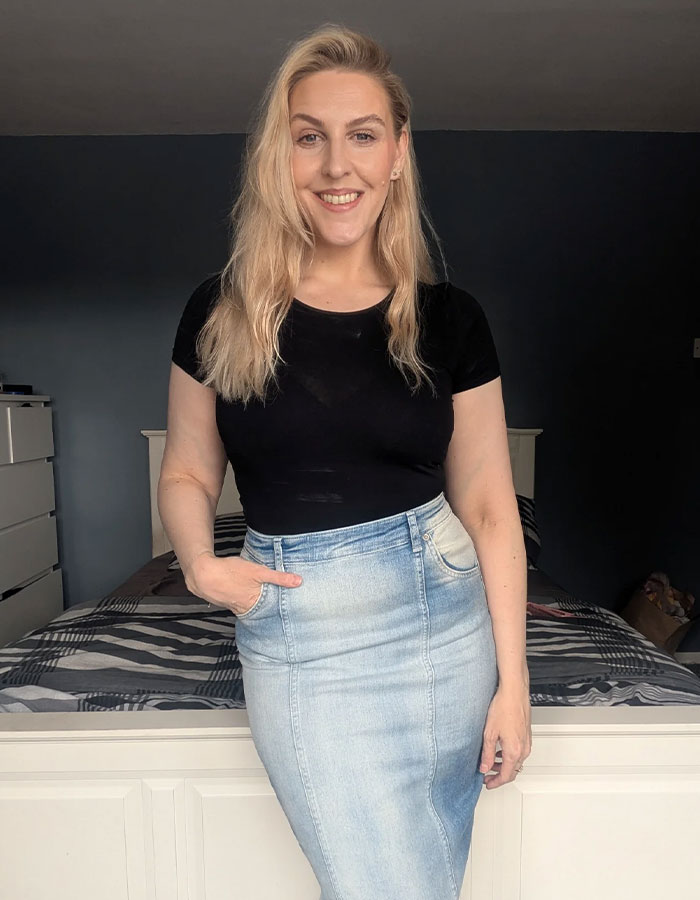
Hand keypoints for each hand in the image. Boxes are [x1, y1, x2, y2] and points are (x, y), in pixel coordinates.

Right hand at [185, 551, 302, 615]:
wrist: (202, 573)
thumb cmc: (230, 572)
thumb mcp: (258, 571)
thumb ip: (278, 577)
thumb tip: (298, 582)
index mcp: (254, 604)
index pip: (271, 611)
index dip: (278, 609)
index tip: (287, 610)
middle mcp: (243, 609)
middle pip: (259, 610)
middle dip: (267, 608)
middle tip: (277, 606)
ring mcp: (232, 606)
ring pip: (248, 607)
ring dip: (254, 604)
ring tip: (260, 599)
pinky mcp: (224, 601)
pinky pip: (237, 603)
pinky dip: (242, 599)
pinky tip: (242, 593)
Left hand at [479, 683, 531, 788]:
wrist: (514, 692)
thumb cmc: (503, 707)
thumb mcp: (489, 733)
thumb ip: (487, 753)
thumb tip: (484, 767)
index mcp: (514, 751)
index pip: (506, 776)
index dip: (495, 782)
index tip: (487, 784)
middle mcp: (523, 749)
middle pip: (513, 771)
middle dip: (499, 775)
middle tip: (487, 775)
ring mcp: (526, 742)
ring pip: (517, 762)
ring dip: (504, 765)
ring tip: (491, 762)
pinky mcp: (526, 735)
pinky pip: (519, 752)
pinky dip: (509, 756)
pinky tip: (500, 750)